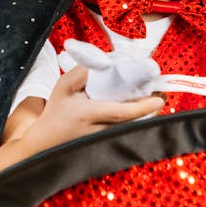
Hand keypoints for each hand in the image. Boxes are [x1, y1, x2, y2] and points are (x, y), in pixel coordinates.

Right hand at [0, 66, 163, 173]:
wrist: (46, 141)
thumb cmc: (56, 112)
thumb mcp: (63, 86)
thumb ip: (81, 72)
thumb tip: (105, 61)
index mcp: (88, 115)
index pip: (120, 113)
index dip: (142, 106)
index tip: (158, 99)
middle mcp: (99, 131)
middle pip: (132, 120)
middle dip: (148, 106)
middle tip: (158, 92)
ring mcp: (104, 141)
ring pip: (131, 126)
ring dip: (142, 113)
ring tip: (150, 98)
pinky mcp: (107, 145)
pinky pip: (126, 131)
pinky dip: (134, 119)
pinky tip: (138, 109)